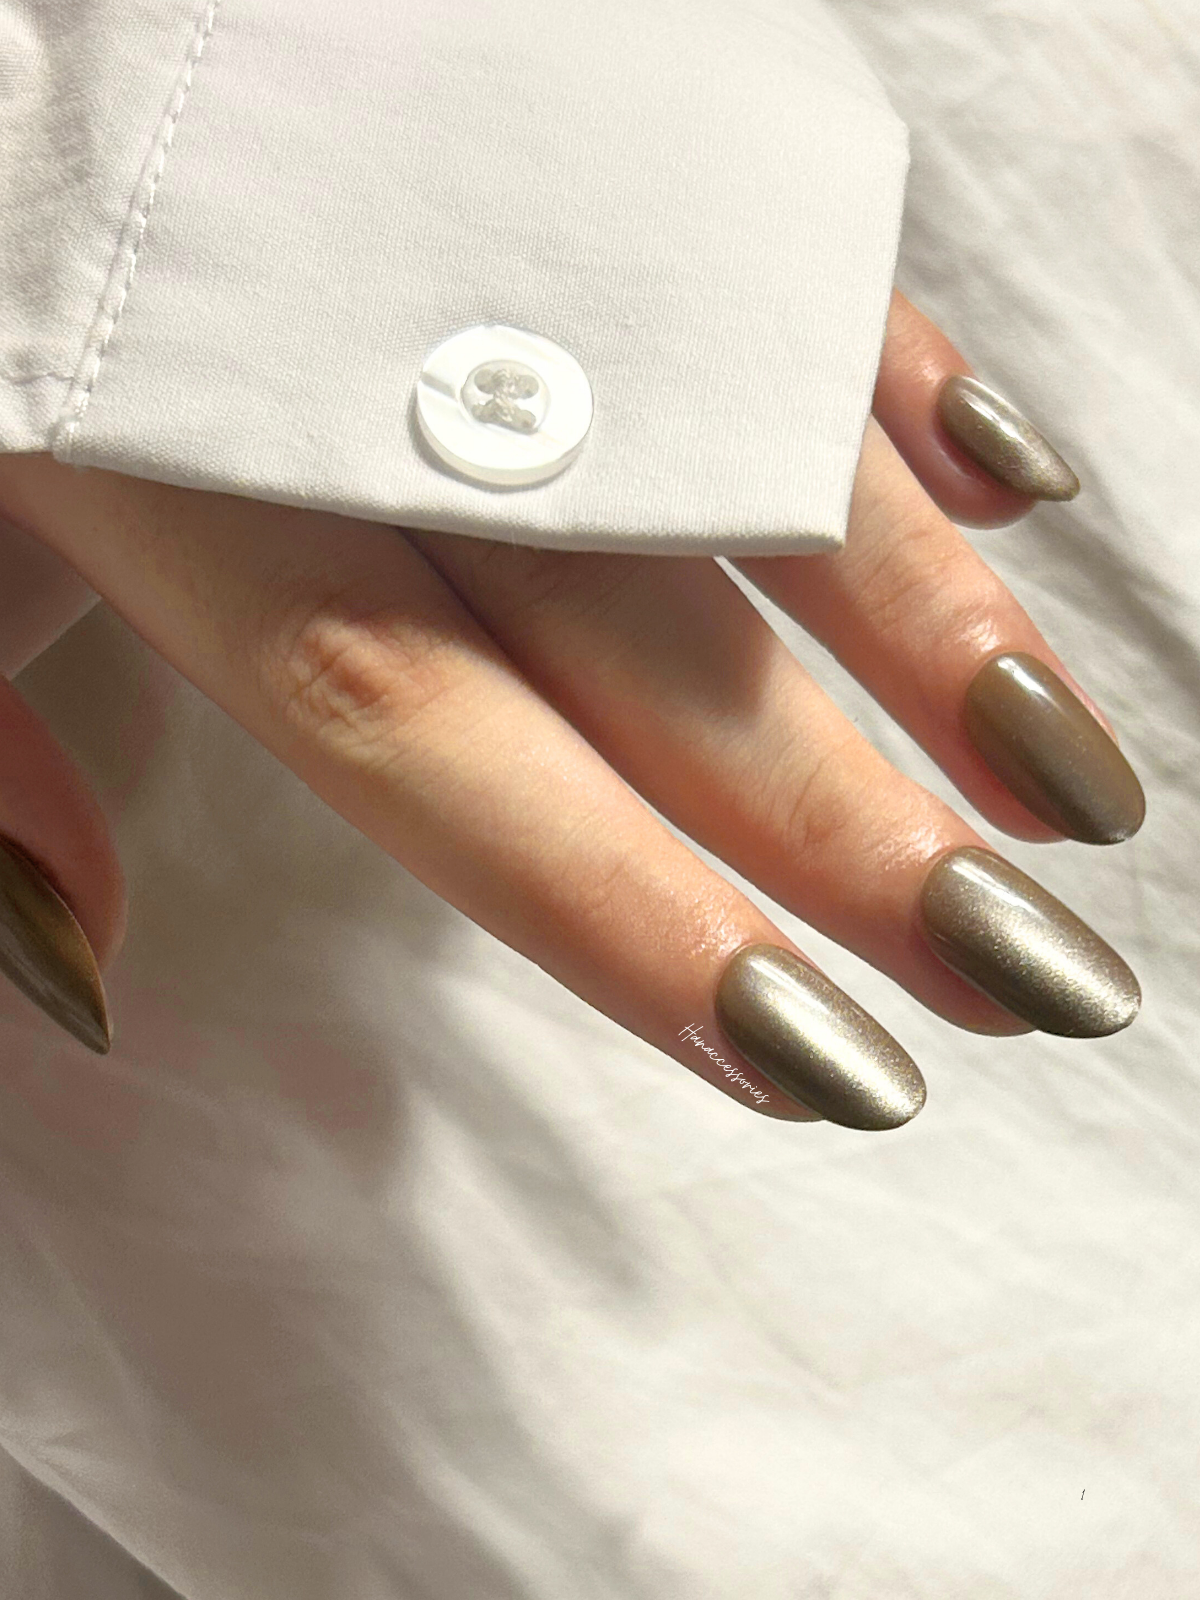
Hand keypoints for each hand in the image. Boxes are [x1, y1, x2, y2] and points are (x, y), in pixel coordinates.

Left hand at [0, 291, 1143, 1127]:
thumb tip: (86, 964)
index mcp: (176, 486)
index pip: (443, 749)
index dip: (641, 915)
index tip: (823, 1063)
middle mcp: (364, 370)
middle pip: (651, 641)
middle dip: (856, 828)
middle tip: (1036, 981)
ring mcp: (493, 228)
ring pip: (757, 455)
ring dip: (940, 631)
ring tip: (1072, 793)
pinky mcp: (575, 111)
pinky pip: (763, 248)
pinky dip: (897, 370)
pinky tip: (1016, 494)